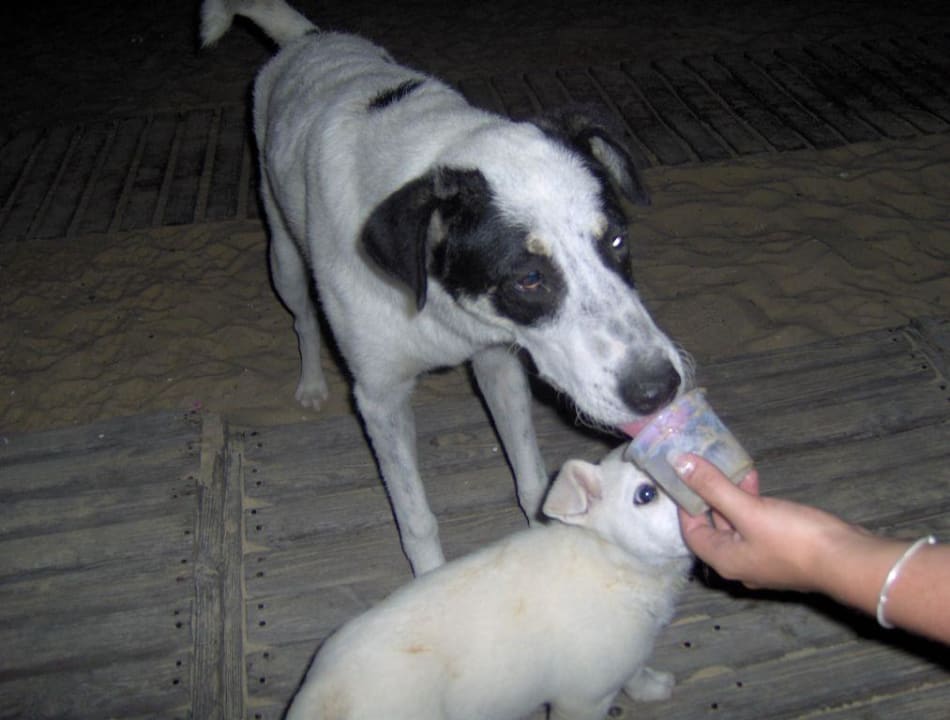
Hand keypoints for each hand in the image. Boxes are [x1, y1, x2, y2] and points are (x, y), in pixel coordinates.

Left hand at [674, 454, 861, 592]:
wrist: (848, 560)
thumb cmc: (793, 538)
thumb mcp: (748, 509)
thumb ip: (713, 487)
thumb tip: (679, 464)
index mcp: (724, 560)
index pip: (691, 532)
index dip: (686, 505)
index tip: (686, 478)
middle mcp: (740, 565)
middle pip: (715, 529)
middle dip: (711, 498)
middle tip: (710, 469)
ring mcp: (763, 561)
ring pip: (739, 526)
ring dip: (734, 499)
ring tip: (737, 472)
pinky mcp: (784, 553)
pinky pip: (759, 527)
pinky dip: (755, 507)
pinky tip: (760, 486)